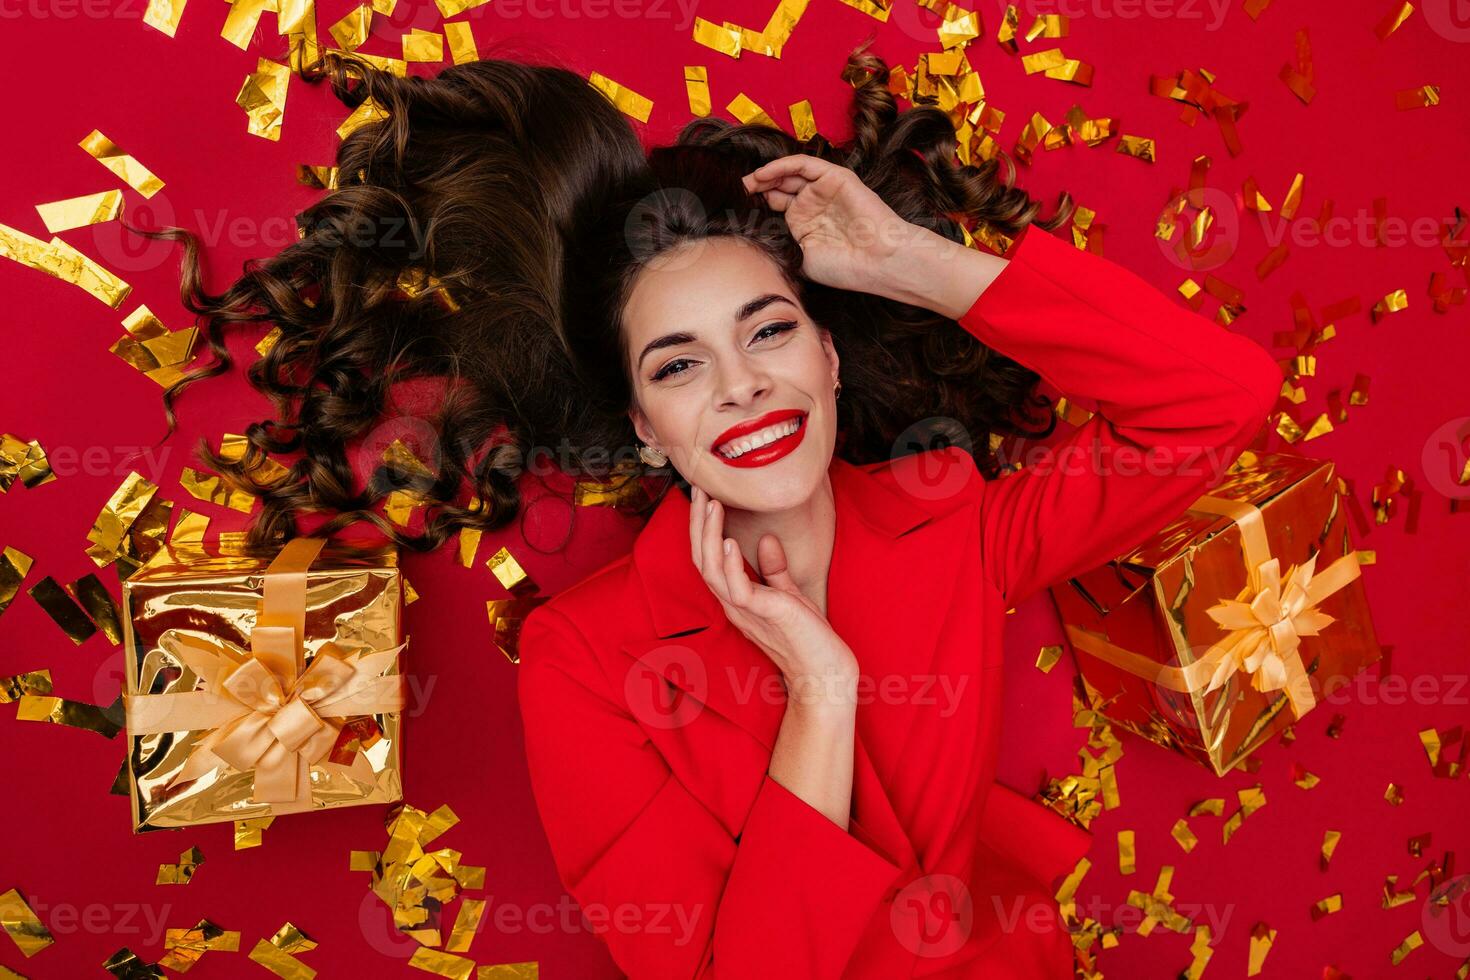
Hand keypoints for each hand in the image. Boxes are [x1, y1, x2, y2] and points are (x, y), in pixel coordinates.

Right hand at [689, 484, 857, 705]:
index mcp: (737, 598)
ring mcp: (746, 611)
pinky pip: (738, 589)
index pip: (709, 558)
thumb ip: (775, 570)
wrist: (826, 675)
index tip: (704, 496)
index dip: (702, 528)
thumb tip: (765, 540)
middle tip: (698, 489)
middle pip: (702, 560)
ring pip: (712, 570)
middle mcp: (734, 604)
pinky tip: (729, 541)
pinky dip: (730, 564)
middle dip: (698, 524)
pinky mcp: (766, 616)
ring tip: (711, 505)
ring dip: (710, 535)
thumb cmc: (809, 639)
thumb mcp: (789, 596)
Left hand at [742, 153, 920, 294]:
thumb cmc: (844, 268)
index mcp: (804, 225)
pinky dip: (783, 165)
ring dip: (766, 175)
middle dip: (756, 189)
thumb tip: (750, 243)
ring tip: (747, 182)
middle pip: (778, 188)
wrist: (879, 261)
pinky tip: (765, 174)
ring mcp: (823, 190)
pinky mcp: (835, 178)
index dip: (755, 205)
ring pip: (789, 174)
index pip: (774, 207)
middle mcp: (813, 205)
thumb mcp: (801, 261)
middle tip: (735, 193)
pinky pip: (805, 165)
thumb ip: (780, 247)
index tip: (733, 210)